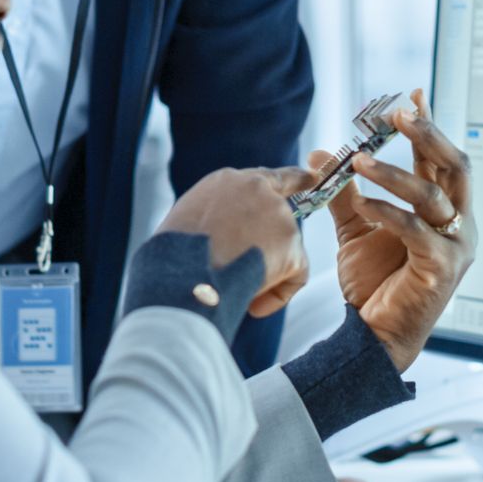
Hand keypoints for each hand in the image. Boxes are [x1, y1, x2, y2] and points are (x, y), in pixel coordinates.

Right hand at [157, 165, 313, 317]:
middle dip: (272, 242)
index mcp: (228, 181)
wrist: (181, 273)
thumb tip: (228, 240)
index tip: (310, 177)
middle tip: (249, 269)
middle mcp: (257, 188)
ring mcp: (278, 213)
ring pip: (285, 248)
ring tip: (231, 287)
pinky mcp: (291, 241)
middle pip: (280, 214)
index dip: (290, 180)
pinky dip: (279, 292)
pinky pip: (296, 273)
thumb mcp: (188, 221)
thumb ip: (217, 218)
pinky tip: (254, 304)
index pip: (267, 177)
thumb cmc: (172, 256)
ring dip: (265, 270)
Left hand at [324, 89, 475, 371]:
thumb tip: (320, 153)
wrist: (373, 336)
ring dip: (395, 172)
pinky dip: (387, 212)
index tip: (412, 93)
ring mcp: (455, 246)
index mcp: (443, 210)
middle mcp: (458, 224)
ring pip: (432, 194)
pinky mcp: (441, 268)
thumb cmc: (373, 283)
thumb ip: (343, 193)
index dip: (429, 124)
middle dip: (428, 134)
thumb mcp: (355, 229)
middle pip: (454, 165)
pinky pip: (416, 230)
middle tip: (398, 113)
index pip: (439, 158)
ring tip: (359, 159)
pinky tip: (362, 203)